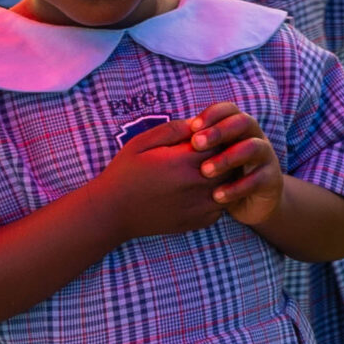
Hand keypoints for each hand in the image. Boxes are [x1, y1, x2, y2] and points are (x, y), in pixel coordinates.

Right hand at [93, 118, 226, 239]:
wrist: (112, 213)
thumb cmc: (125, 173)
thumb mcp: (142, 143)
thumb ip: (173, 130)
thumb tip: (200, 122)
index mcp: (182, 161)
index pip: (220, 140)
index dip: (216, 135)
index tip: (207, 135)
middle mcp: (196, 184)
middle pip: (230, 162)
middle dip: (225, 154)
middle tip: (211, 151)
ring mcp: (200, 205)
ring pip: (231, 184)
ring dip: (225, 175)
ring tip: (206, 169)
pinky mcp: (200, 221)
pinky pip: (223, 204)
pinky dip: (219, 195)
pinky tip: (202, 189)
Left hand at [186, 101, 282, 226]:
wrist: (249, 205)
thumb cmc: (217, 177)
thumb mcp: (203, 158)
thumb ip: (193, 143)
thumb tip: (177, 129)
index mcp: (237, 127)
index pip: (228, 109)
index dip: (211, 115)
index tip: (192, 128)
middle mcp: (254, 137)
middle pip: (244, 121)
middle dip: (219, 131)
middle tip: (196, 144)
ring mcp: (265, 157)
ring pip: (253, 147)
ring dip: (228, 157)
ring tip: (205, 171)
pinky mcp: (271, 180)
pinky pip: (258, 179)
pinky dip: (237, 187)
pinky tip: (217, 196)